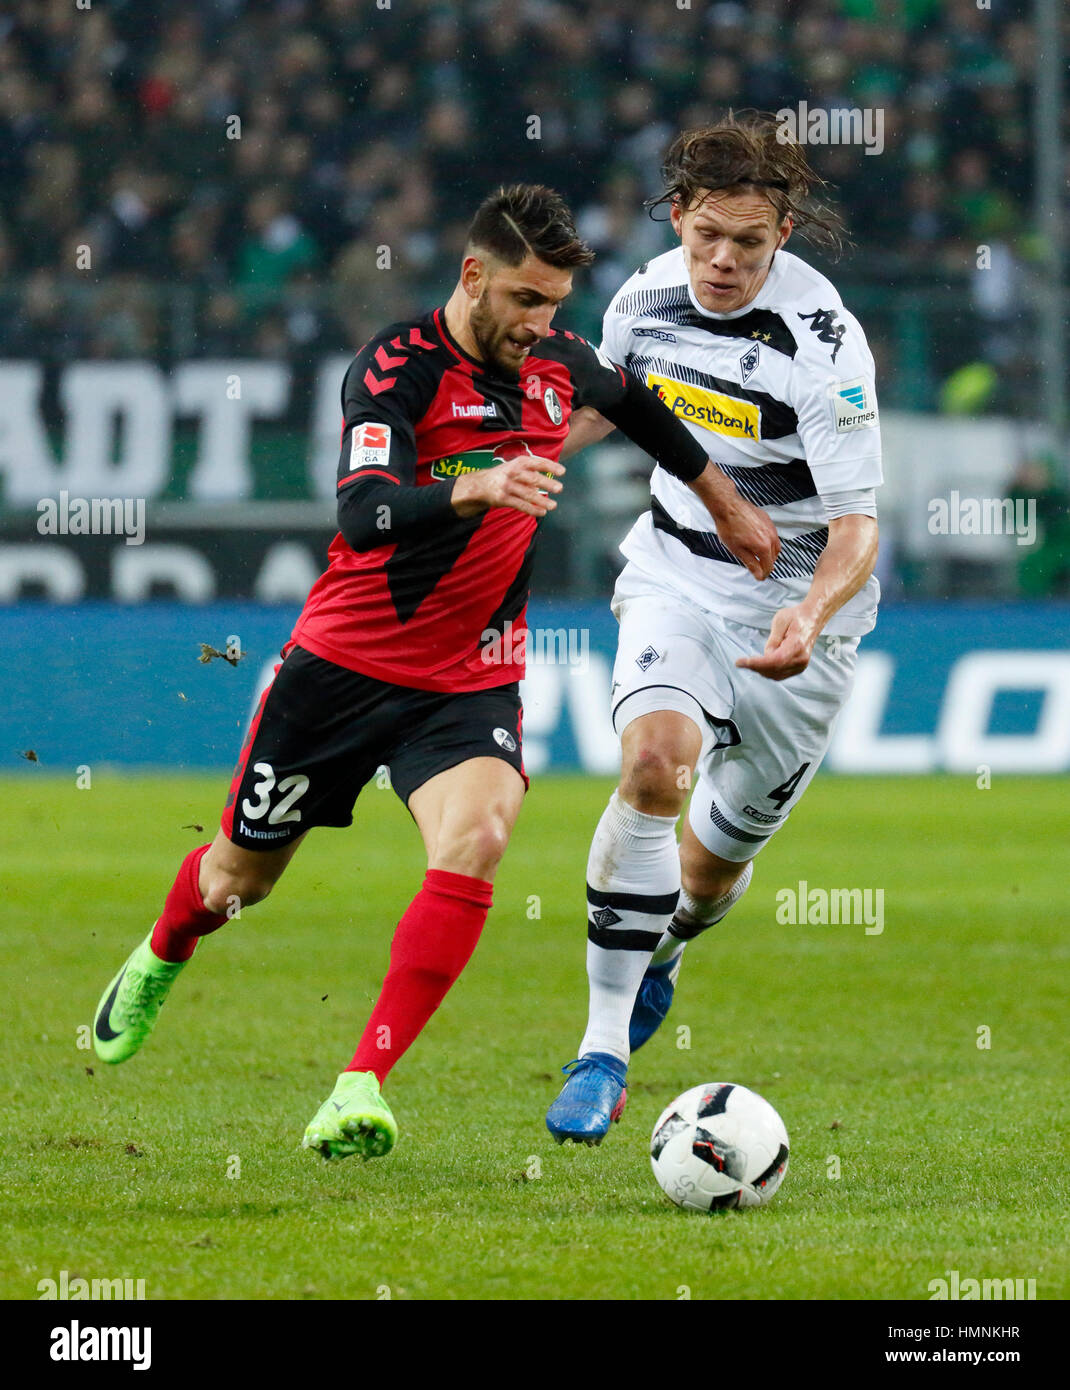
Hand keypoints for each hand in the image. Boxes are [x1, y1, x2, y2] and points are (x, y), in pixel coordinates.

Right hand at [451, 454, 563, 518]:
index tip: (562, 471)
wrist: (480, 484)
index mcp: (519, 462)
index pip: (537, 462)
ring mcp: (507, 486)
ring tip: (553, 506)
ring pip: (527, 494)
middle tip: (560, 488)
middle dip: (547, 483)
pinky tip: (542, 512)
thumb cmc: (504, 475)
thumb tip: (551, 482)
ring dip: (542, 501)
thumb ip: (532, 473)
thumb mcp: (516, 468)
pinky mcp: (503, 499)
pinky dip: (532, 510)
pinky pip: (520, 505)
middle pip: (532, 478)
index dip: (550, 466)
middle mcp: (513, 472)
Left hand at [688, 464, 778, 579]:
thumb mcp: (737, 551)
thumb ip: (751, 564)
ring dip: (769, 553)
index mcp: (764, 547)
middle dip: (767, 564)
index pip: (768, 566)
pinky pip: (772, 535)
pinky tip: (758, 541)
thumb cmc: (729, 527)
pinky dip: (768, 542)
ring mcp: (770, 527)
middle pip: (774, 557)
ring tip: (759, 556)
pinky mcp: (767, 520)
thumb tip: (760, 575)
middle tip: (758, 568)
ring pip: (775, 546)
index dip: (763, 574)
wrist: (727, 506)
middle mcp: (771, 537)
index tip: (759, 577)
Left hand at [736, 604, 818, 680]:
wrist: (812, 618)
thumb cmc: (797, 617)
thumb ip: (772, 641)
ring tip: (750, 662)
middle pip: (774, 670)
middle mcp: (801, 658)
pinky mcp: (799, 667)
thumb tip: (766, 656)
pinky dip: (769, 672)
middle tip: (741, 662)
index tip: (741, 663)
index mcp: (797, 645)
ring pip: (776, 675)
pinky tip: (761, 665)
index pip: (774, 661)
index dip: (756, 664)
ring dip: (761, 671)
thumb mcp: (780, 621)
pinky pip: (781, 675)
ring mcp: (801, 665)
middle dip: (755, 667)